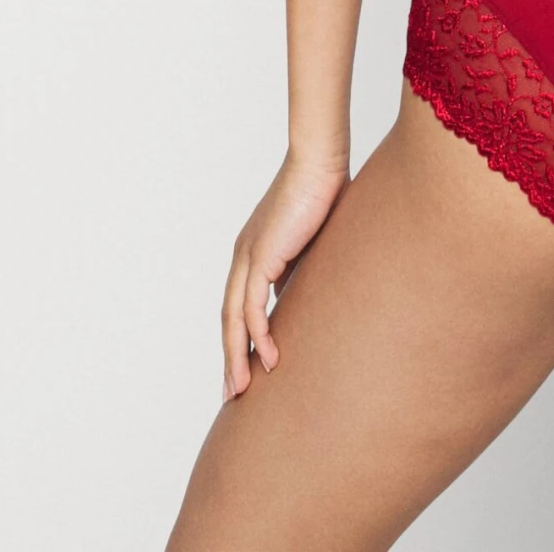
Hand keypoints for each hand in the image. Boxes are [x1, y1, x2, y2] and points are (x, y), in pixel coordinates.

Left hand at [221, 150, 348, 400]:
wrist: (320, 160)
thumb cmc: (324, 189)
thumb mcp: (313, 239)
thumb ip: (305, 265)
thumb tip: (309, 294)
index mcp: (254, 252)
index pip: (239, 304)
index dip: (240, 338)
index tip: (247, 368)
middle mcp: (244, 256)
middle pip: (229, 317)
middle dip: (230, 356)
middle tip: (232, 392)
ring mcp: (249, 256)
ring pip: (233, 318)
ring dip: (236, 355)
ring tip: (242, 388)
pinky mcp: (260, 256)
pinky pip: (251, 306)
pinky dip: (256, 334)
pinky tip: (269, 358)